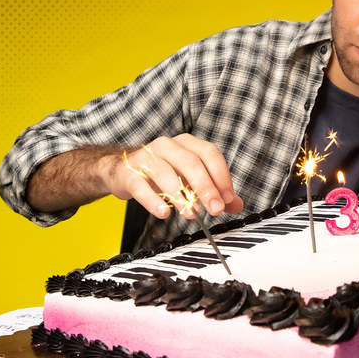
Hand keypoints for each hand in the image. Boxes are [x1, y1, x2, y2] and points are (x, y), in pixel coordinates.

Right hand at [103, 133, 243, 219]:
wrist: (122, 170)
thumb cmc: (162, 173)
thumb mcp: (189, 180)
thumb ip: (214, 191)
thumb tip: (236, 205)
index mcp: (186, 143)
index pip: (209, 153)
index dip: (221, 175)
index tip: (227, 198)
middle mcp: (167, 145)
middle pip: (191, 163)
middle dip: (205, 187)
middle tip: (214, 209)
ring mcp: (146, 157)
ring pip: (166, 173)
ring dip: (181, 196)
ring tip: (191, 214)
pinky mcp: (129, 173)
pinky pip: (141, 186)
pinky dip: (153, 201)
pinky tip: (164, 213)